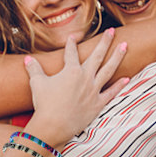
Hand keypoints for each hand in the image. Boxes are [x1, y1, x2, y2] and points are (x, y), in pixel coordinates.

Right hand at [23, 29, 128, 145]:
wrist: (53, 125)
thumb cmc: (44, 103)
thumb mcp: (36, 83)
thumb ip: (34, 69)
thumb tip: (27, 59)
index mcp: (71, 71)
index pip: (71, 53)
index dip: (71, 44)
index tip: (73, 37)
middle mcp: (85, 77)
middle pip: (97, 56)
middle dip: (105, 42)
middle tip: (112, 31)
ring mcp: (93, 90)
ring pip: (108, 70)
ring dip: (117, 57)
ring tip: (125, 45)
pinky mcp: (97, 104)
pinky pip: (111, 93)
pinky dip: (119, 86)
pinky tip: (127, 78)